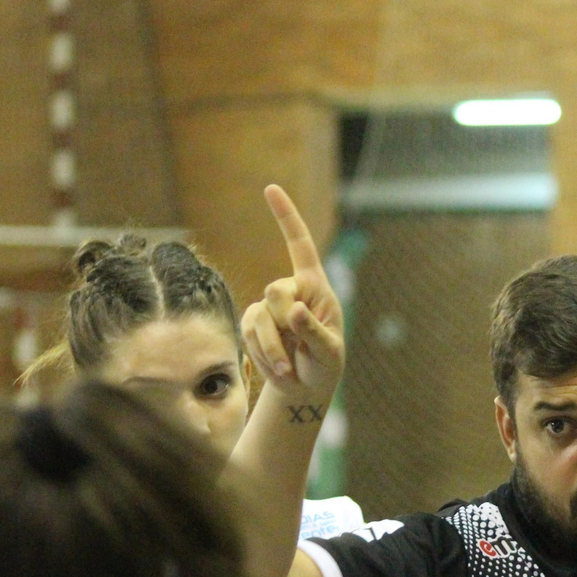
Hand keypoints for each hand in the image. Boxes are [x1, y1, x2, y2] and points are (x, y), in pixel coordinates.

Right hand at [241, 184, 345, 400]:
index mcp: (316, 287)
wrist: (305, 388)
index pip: (300, 245)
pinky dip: (262, 354)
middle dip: (284, 323)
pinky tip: (277, 367)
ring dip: (273, 348)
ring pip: (259, 317)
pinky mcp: (252, 323)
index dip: (285, 217)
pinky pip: (248, 332)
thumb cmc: (325, 365)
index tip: (270, 188)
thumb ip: (313, 331)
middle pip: (275, 291)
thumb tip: (294, 310)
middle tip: (297, 350)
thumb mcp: (329, 352)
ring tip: (289, 369)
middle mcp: (291, 291)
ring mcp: (268, 307)